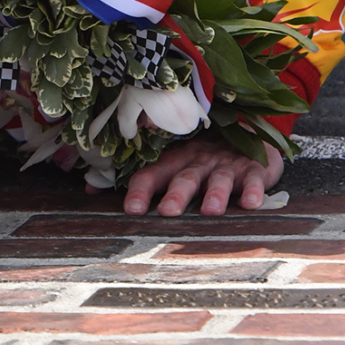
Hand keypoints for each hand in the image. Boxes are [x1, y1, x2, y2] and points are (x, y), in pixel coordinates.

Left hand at [114, 132, 283, 216]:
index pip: (152, 174)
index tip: (130, 208)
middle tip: (167, 211)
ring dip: (215, 194)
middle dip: (176, 194)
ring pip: (219, 179)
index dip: (140, 190)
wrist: (244, 133)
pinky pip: (254, 179)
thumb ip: (136, 180)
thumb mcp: (169, 165)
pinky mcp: (253, 168)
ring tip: (210, 211)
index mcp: (172, 162)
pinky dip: (254, 190)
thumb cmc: (198, 158)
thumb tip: (90, 191)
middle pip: (185, 177)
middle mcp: (197, 161)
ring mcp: (225, 164)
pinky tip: (252, 203)